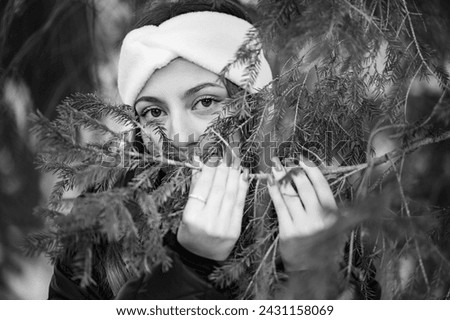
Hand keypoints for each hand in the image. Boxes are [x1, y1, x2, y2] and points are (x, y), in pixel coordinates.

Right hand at [177, 157, 248, 260]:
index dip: (209, 170)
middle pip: (218, 189)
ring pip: (231, 194)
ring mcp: (223, 227)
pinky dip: (242, 188)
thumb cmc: (190, 232)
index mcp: (191, 217)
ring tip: (235, 162)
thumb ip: (195, 187)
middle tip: (226, 156)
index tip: (213, 159)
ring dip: (234, 175)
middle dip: (223, 169)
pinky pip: (240, 204)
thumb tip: (200, 162)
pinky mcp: (235, 230)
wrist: (201, 258)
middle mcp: (208, 222)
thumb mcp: (185, 212)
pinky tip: (242, 176)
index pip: (202, 187)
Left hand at [267, 157, 336, 271]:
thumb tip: (313, 177)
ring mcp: (303, 226)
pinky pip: (279, 207)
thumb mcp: (334, 226)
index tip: (302, 159)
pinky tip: (270, 183)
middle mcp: (319, 219)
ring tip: (274, 167)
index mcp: (334, 215)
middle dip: (292, 171)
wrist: (312, 271)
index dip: (312, 170)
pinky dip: (274, 192)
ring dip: (281, 178)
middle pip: (304, 188)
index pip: (322, 187)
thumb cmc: (323, 245)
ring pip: (290, 195)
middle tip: (284, 160)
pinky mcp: (288, 233)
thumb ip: (328, 206)